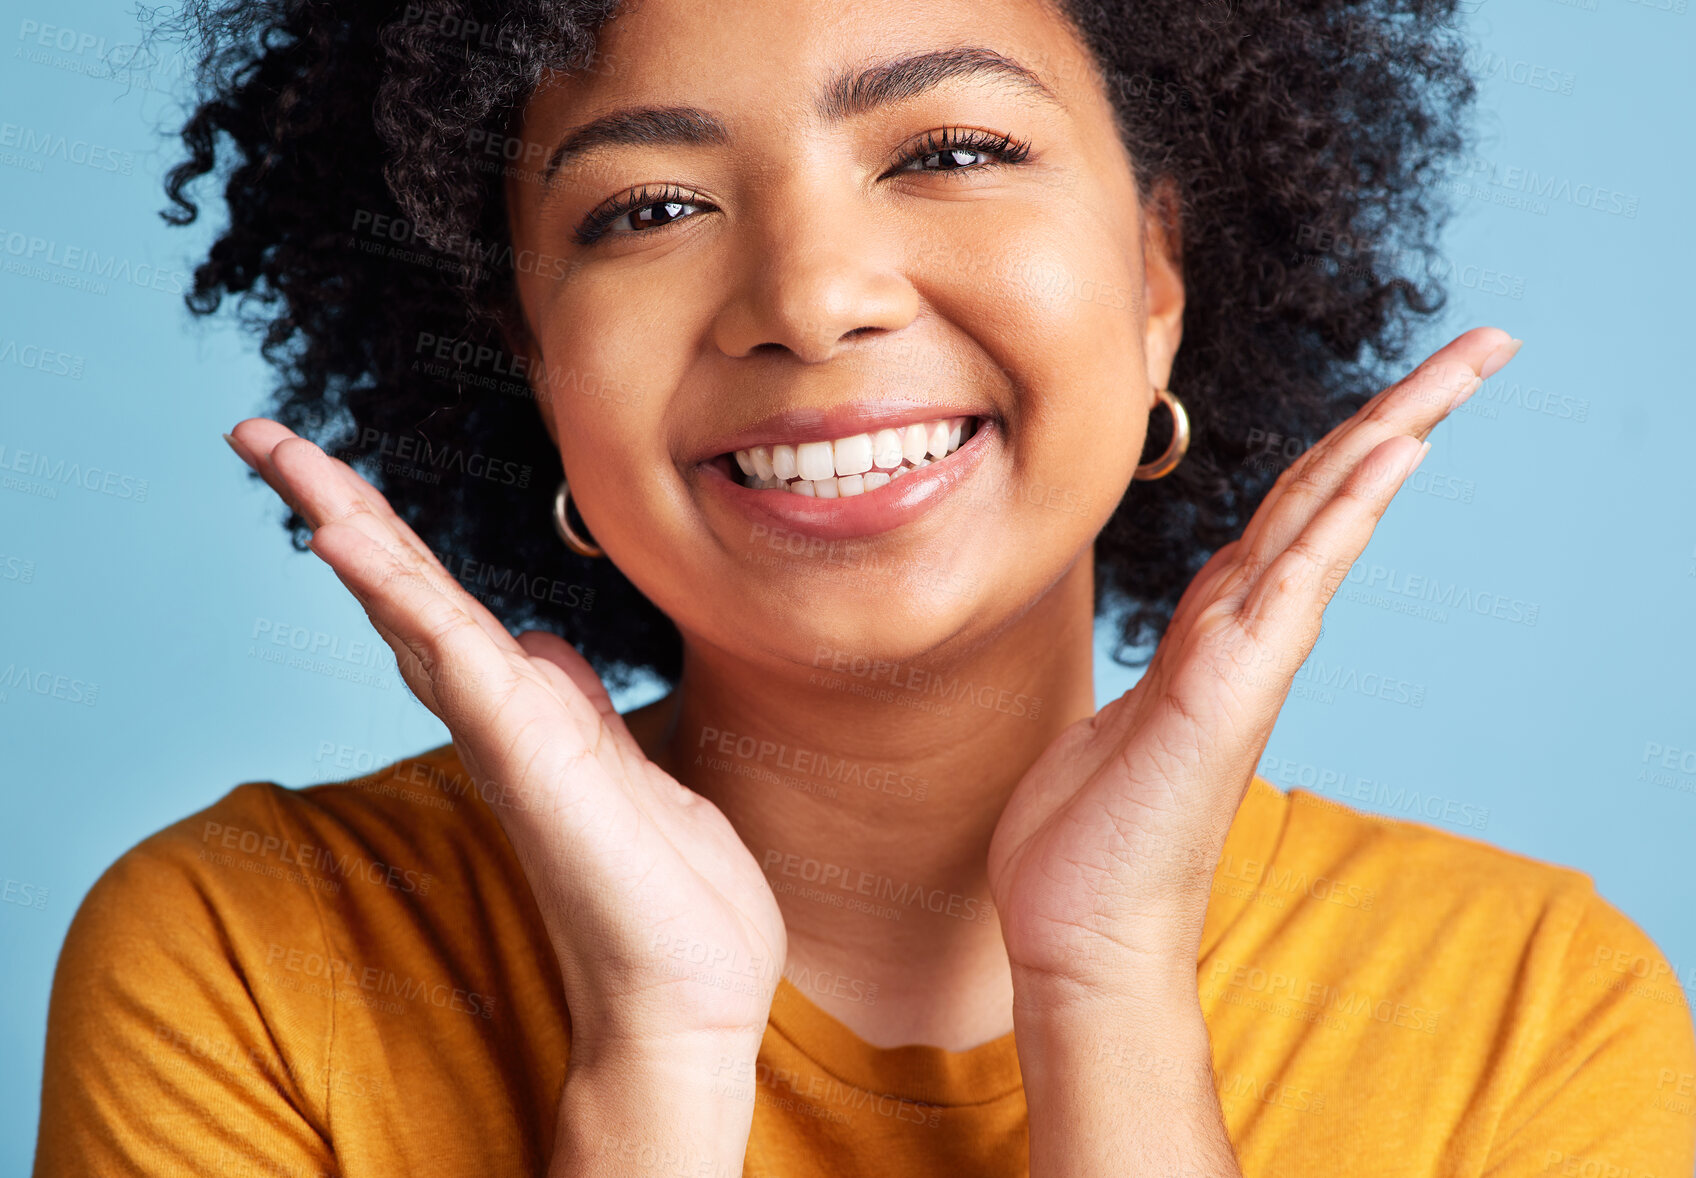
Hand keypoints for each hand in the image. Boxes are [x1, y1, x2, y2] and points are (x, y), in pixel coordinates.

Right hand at [224, 420, 786, 1065]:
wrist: (689, 998)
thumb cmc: (669, 904)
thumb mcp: (632, 775)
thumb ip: (579, 713)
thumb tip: (545, 651)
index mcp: (527, 717)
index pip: (439, 608)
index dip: (386, 540)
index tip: (334, 482)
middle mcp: (498, 719)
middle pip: (402, 592)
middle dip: (334, 507)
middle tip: (259, 432)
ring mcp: (505, 735)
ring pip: (410, 607)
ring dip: (345, 523)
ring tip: (276, 450)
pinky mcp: (526, 753)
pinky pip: (453, 655)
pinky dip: (396, 594)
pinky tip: (344, 541)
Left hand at [986, 327, 1521, 1001]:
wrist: (1079, 943)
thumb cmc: (1086, 848)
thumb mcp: (1115, 730)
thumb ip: (1159, 677)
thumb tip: (1169, 659)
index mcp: (1212, 639)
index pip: (1291, 518)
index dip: (1345, 447)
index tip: (1403, 391)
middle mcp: (1242, 639)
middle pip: (1328, 499)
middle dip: (1403, 413)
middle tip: (1484, 346)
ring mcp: (1243, 663)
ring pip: (1325, 522)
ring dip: (1393, 434)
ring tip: (1465, 367)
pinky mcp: (1227, 692)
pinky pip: (1294, 582)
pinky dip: (1346, 514)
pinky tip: (1392, 453)